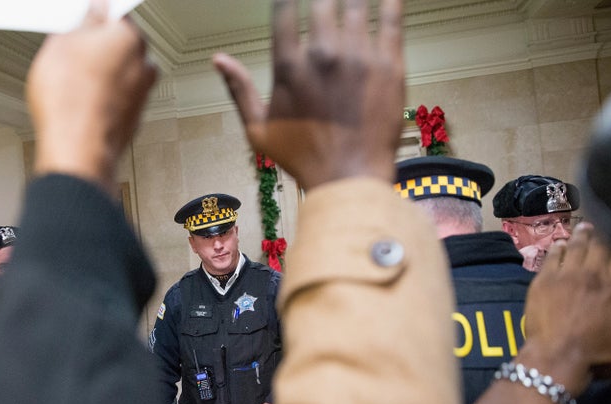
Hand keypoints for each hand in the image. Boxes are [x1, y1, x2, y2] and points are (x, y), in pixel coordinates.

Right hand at [26, 0, 156, 194]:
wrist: (77, 149)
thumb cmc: (70, 100)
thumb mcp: (61, 44)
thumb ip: (84, 23)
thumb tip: (93, 14)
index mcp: (130, 39)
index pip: (116, 16)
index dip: (95, 18)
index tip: (82, 20)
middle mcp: (144, 66)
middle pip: (121, 47)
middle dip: (98, 49)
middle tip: (70, 55)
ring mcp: (142, 95)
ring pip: (120, 76)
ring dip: (101, 77)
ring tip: (71, 84)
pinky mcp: (134, 120)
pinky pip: (118, 101)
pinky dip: (104, 101)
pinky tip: (81, 105)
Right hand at [213, 0, 404, 190]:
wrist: (349, 179)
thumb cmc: (303, 158)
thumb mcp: (258, 130)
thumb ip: (239, 90)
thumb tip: (218, 60)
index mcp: (289, 67)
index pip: (284, 10)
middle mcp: (323, 54)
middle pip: (322, 1)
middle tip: (324, 4)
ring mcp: (359, 57)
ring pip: (356, 4)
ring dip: (352, 0)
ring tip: (351, 2)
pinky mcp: (389, 65)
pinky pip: (391, 18)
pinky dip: (389, 2)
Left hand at [522, 223, 610, 394]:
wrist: (559, 351)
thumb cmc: (595, 350)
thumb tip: (610, 295)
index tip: (609, 252)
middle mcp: (594, 276)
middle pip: (598, 249)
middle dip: (598, 238)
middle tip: (594, 231)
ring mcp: (568, 275)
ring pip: (575, 248)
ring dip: (579, 236)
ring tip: (581, 229)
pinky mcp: (545, 279)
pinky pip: (552, 257)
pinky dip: (557, 248)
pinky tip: (558, 244)